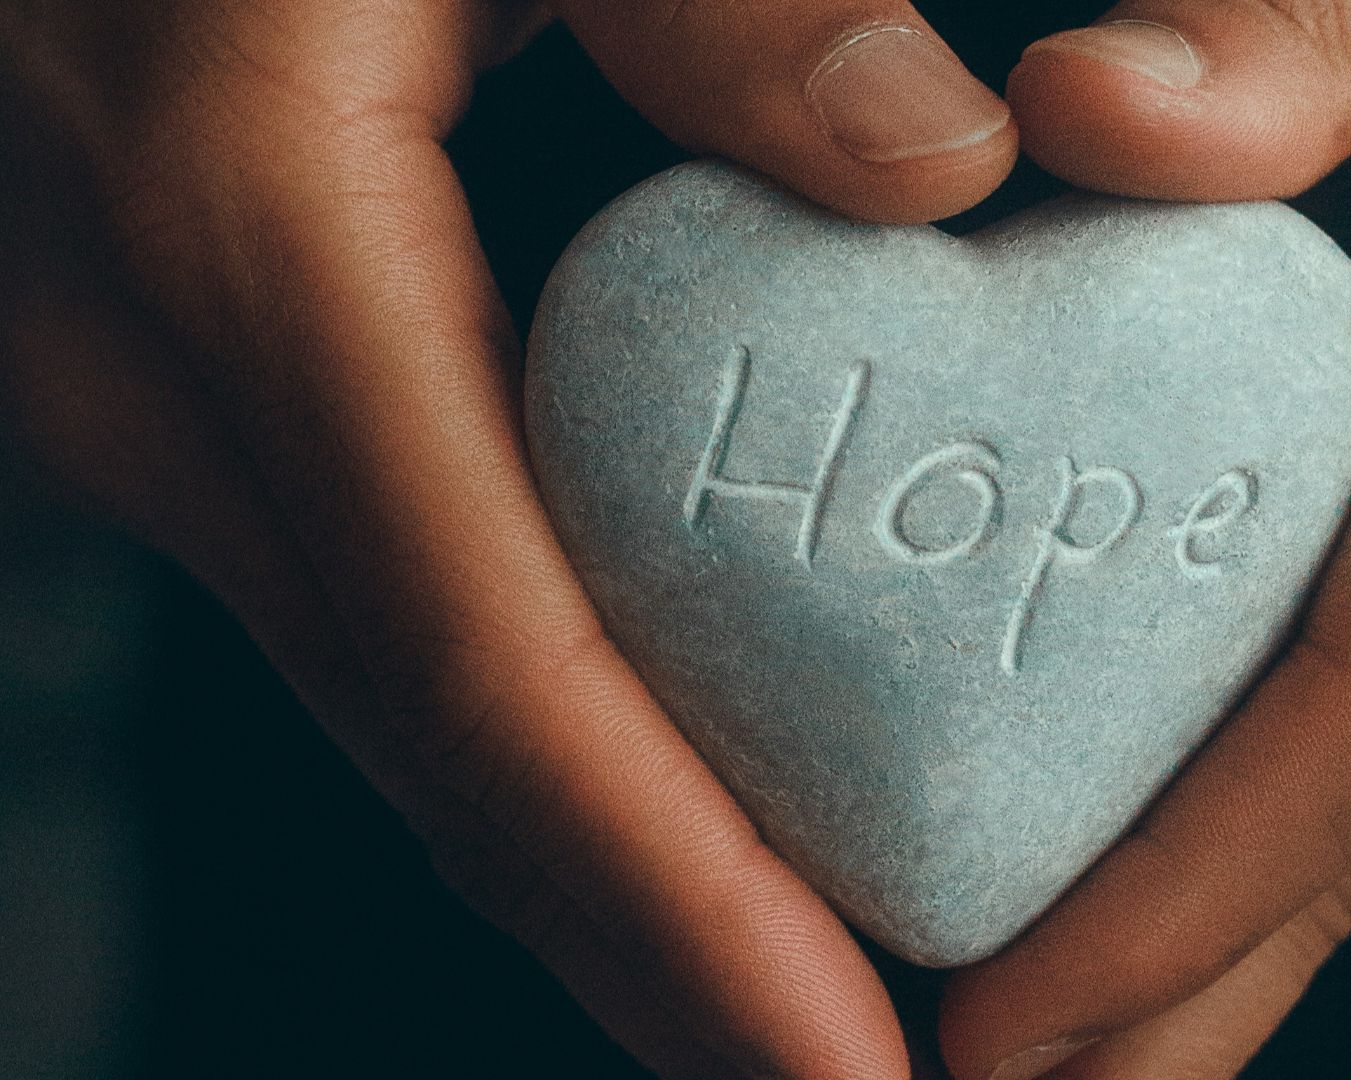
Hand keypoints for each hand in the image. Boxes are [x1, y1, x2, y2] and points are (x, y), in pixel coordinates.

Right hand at [0, 1, 1022, 1075]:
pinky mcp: (186, 388)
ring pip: (398, 721)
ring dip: (596, 888)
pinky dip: (529, 760)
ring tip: (783, 1018)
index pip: (497, 662)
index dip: (680, 892)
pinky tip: (654, 817)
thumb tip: (941, 159)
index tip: (846, 1058)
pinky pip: (377, 627)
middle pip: (441, 754)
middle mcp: (158, 366)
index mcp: (250, 235)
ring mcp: (145, 394)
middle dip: (652, 959)